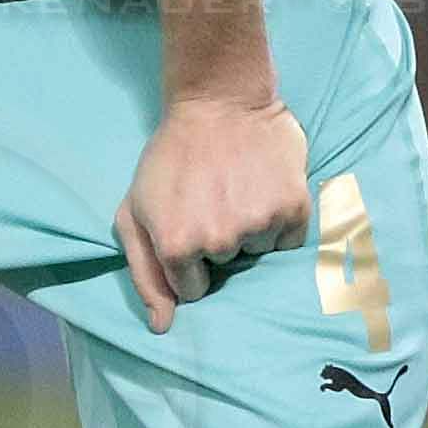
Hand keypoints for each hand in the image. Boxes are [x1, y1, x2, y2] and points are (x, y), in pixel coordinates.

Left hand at [115, 94, 307, 336]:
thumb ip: (144, 274)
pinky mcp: (293, 207)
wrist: (219, 100)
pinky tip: (263, 188)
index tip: (190, 225)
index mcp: (178, 245)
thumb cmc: (170, 157)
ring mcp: (259, 223)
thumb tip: (163, 327)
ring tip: (238, 188)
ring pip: (258, 251)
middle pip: (227, 268)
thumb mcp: (134, 212)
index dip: (190, 260)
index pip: (193, 289)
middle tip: (212, 199)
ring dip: (250, 227)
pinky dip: (279, 220)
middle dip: (219, 242)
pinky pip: (288, 239)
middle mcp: (220, 240)